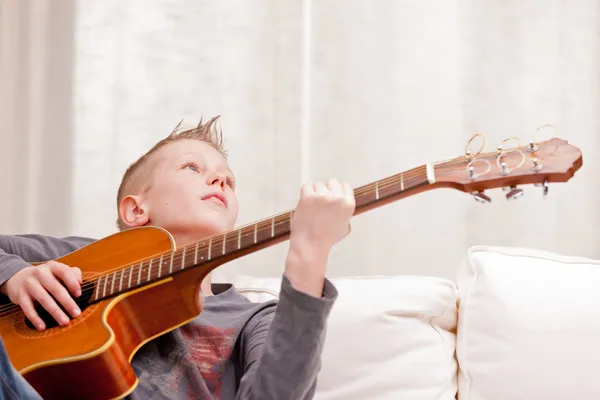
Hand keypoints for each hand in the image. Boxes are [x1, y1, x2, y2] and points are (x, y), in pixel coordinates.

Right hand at [2, 262, 82, 330]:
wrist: (18, 277)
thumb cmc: (46, 276)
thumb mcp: (57, 271)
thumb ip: (72, 274)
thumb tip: (80, 282)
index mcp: (52, 266)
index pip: (64, 272)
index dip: (72, 283)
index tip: (79, 294)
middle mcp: (40, 273)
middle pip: (55, 288)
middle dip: (67, 302)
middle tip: (77, 314)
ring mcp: (29, 284)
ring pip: (43, 299)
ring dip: (55, 312)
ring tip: (65, 322)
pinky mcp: (20, 295)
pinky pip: (27, 308)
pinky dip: (35, 318)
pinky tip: (42, 327)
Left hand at [285, 178, 354, 296]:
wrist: (310, 246)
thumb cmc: (327, 238)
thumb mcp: (345, 226)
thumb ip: (346, 212)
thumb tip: (345, 202)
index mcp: (349, 204)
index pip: (344, 185)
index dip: (336, 191)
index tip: (330, 199)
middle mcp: (337, 198)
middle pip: (331, 182)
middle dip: (325, 191)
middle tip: (320, 206)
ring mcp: (323, 197)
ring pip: (317, 185)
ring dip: (314, 194)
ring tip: (312, 209)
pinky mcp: (308, 197)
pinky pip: (306, 186)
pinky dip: (304, 194)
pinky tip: (305, 206)